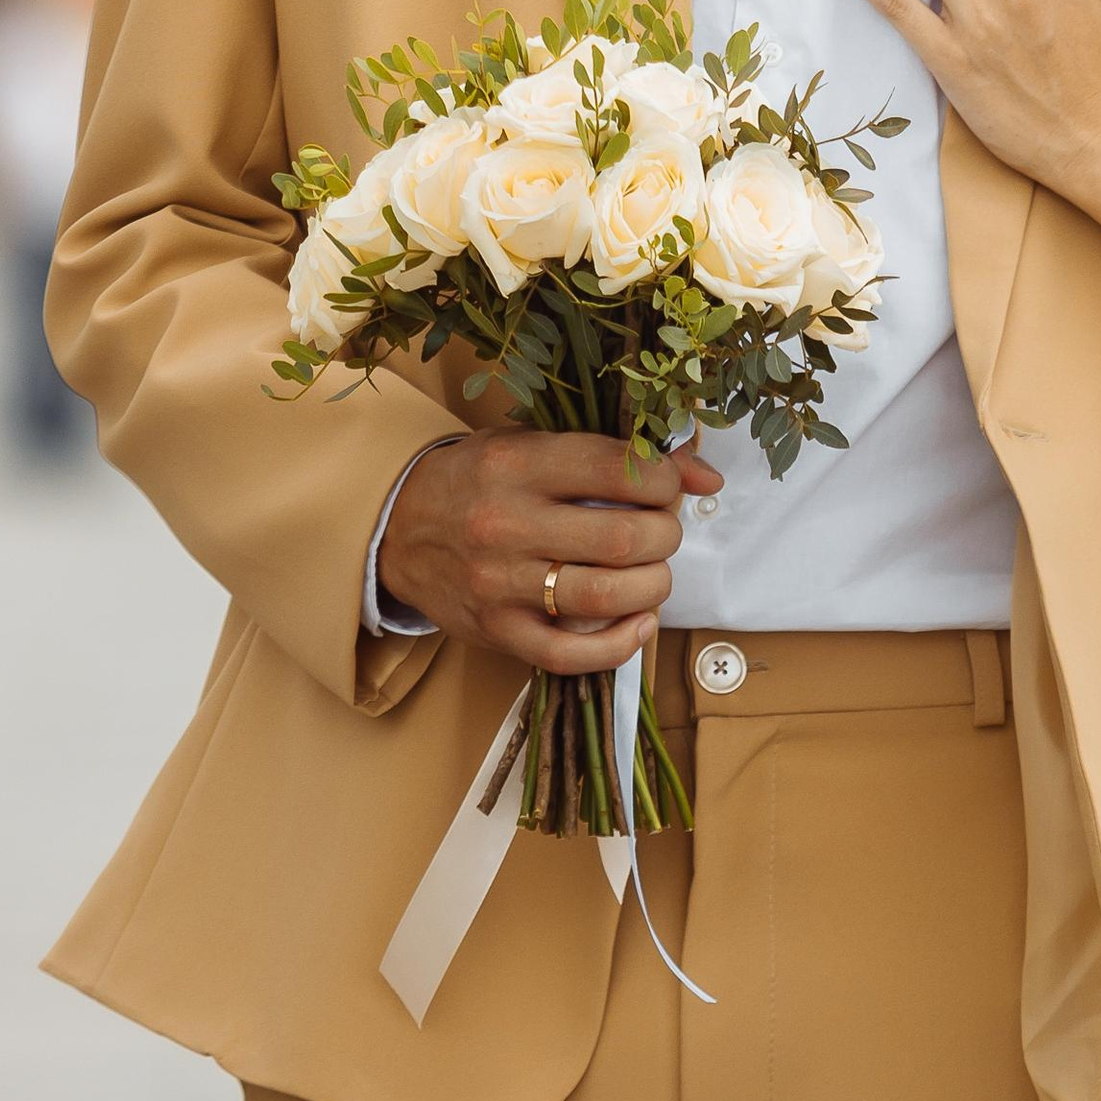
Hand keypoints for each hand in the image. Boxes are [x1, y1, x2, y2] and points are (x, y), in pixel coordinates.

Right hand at [378, 428, 718, 669]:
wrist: (396, 527)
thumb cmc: (478, 480)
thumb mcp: (533, 445)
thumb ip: (614, 455)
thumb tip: (704, 475)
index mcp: (518, 465)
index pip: (618, 471)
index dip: (664, 482)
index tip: (667, 489)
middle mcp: (507, 523)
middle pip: (624, 538)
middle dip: (665, 536)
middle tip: (660, 532)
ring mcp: (500, 583)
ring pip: (607, 596)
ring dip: (654, 586)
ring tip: (652, 573)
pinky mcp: (496, 631)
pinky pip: (570, 654)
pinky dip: (620, 644)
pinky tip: (639, 622)